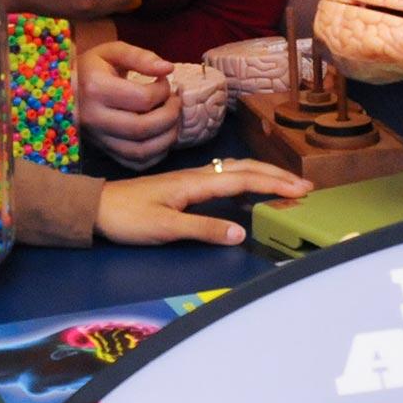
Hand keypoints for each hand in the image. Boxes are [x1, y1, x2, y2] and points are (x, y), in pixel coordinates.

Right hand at [79, 40, 183, 169]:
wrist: (65, 90)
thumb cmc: (92, 68)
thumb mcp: (112, 52)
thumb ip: (141, 57)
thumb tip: (168, 68)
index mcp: (96, 88)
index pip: (142, 98)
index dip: (163, 91)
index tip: (165, 83)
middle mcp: (94, 118)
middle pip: (142, 128)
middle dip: (170, 116)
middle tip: (175, 103)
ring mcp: (97, 139)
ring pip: (140, 151)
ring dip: (166, 139)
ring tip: (172, 121)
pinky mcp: (103, 151)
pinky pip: (134, 163)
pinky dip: (155, 156)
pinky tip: (161, 138)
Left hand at [95, 159, 311, 244]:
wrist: (96, 208)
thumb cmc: (127, 218)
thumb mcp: (165, 228)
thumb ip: (203, 229)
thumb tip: (242, 233)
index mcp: (195, 183)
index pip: (243, 180)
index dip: (275, 184)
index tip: (302, 190)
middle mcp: (197, 176)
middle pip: (244, 169)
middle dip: (277, 176)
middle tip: (306, 185)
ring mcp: (190, 179)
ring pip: (234, 170)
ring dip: (263, 174)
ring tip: (285, 183)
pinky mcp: (184, 186)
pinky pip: (223, 177)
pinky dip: (244, 178)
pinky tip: (247, 186)